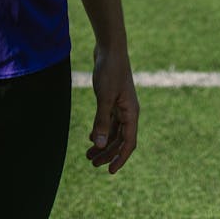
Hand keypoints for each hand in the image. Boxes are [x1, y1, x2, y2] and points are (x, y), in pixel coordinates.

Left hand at [86, 45, 138, 173]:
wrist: (109, 47)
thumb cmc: (109, 70)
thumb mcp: (104, 97)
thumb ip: (102, 121)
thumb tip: (101, 145)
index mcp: (131, 113)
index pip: (128, 142)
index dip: (120, 158)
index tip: (110, 171)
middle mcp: (128, 111)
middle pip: (120, 139)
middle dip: (107, 153)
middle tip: (92, 163)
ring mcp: (121, 105)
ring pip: (114, 131)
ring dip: (103, 143)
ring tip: (88, 154)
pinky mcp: (112, 98)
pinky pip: (109, 120)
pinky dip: (102, 130)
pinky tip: (91, 136)